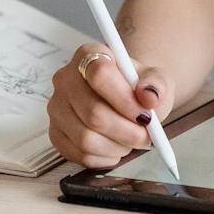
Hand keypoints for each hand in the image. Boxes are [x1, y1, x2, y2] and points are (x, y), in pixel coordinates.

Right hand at [47, 42, 176, 168]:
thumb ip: (156, 84)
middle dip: (126, 131)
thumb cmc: (136, 87)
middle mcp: (66, 78)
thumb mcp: (155, 79)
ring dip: (116, 146)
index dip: (124, 100)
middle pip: (92, 112)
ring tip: (130, 141)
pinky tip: (116, 148)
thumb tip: (149, 96)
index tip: (145, 116)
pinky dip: (104, 158)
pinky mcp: (56, 132)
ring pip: (85, 138)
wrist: (124, 98)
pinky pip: (79, 154)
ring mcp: (57, 107)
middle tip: (145, 137)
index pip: (99, 74)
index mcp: (89, 55)